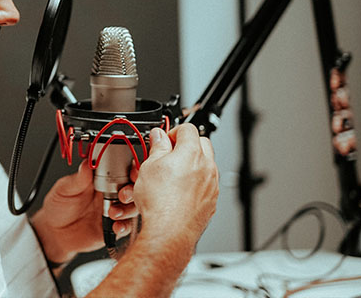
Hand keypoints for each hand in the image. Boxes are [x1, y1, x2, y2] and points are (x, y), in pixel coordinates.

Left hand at [31, 161, 138, 264]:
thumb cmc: (58, 206)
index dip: (131, 169)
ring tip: (113, 213)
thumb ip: (78, 179)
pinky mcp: (113, 227)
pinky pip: (126, 227)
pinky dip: (124, 226)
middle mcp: (110, 193)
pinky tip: (116, 226)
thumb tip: (87, 163)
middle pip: (133, 188)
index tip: (132, 171)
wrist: (54, 232)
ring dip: (128, 209)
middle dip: (133, 190)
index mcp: (100, 179)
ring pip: (133, 207)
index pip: (122, 169)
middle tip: (123, 195)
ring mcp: (114, 210)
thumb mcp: (64, 189)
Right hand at [86, 125, 217, 297]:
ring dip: (192, 164)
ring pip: (206, 164)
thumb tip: (159, 136)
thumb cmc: (159, 202)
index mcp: (192, 152)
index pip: (187, 129)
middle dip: (186, 145)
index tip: (163, 141)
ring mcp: (211, 184)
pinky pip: (206, 184)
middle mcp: (207, 166)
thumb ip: (157, 147)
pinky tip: (178, 191)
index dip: (173, 132)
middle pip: (202, 143)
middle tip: (169, 154)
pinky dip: (195, 182)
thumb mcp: (149, 166)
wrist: (169, 231)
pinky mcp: (211, 201)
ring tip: (172, 174)